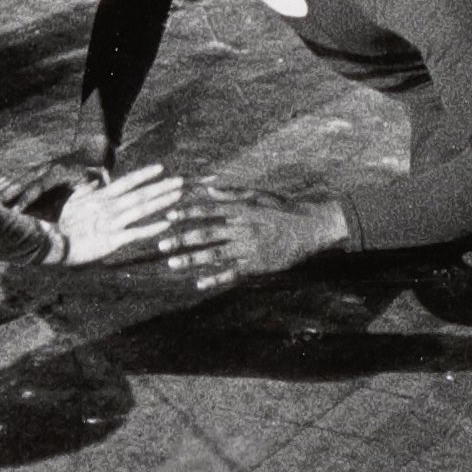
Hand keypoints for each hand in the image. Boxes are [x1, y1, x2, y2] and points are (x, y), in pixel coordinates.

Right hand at [0, 123, 114, 212]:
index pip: (35, 188)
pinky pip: (13, 179)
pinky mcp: (33, 172)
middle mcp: (41, 170)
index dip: (24, 199)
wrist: (89, 151)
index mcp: (54, 172)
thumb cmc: (94, 168)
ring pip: (12, 180)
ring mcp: (36, 170)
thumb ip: (96, 177)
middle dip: (3, 195)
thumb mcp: (97, 172)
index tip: (14, 211)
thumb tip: (101, 179)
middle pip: (18, 183)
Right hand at [55, 162, 188, 266]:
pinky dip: (152, 228)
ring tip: (178, 196)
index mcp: (100, 196)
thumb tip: (96, 180)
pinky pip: (137, 233)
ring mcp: (112, 223)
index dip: (144, 174)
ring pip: (142, 209)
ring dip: (161, 202)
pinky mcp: (112, 240)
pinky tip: (167, 224)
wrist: (50, 242)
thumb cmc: (59, 221)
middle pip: (140, 194)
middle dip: (161, 187)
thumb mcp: (72, 200)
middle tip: (180, 181)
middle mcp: (109, 207)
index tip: (161, 168)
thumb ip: (86, 189)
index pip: (127, 181)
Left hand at [160, 187, 347, 292]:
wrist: (311, 228)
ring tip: (172, 263)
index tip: (168, 215)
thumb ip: (232, 194)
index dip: (187, 213)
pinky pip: (233, 273)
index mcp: (241, 210)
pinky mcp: (257, 265)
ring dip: (192, 259)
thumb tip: (208, 188)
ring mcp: (249, 248)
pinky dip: (216, 278)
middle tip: (160, 244)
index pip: (208, 210)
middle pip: (206, 234)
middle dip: (182, 239)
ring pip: (215, 254)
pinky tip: (200, 283)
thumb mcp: (259, 195)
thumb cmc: (283, 209)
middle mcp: (242, 229)